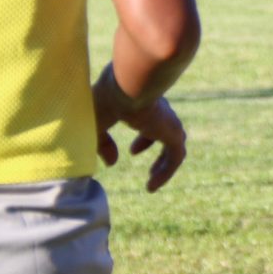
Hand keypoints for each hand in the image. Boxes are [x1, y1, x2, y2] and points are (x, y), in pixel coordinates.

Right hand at [93, 71, 188, 191]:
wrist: (125, 87)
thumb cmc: (105, 100)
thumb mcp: (96, 124)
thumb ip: (103, 144)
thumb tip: (113, 163)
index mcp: (144, 103)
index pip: (151, 120)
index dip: (145, 138)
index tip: (133, 152)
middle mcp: (160, 109)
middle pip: (166, 130)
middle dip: (154, 145)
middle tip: (146, 162)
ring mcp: (169, 121)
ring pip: (175, 145)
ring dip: (164, 164)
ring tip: (152, 179)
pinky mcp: (173, 132)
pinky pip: (176, 157)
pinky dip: (166, 172)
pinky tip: (152, 186)